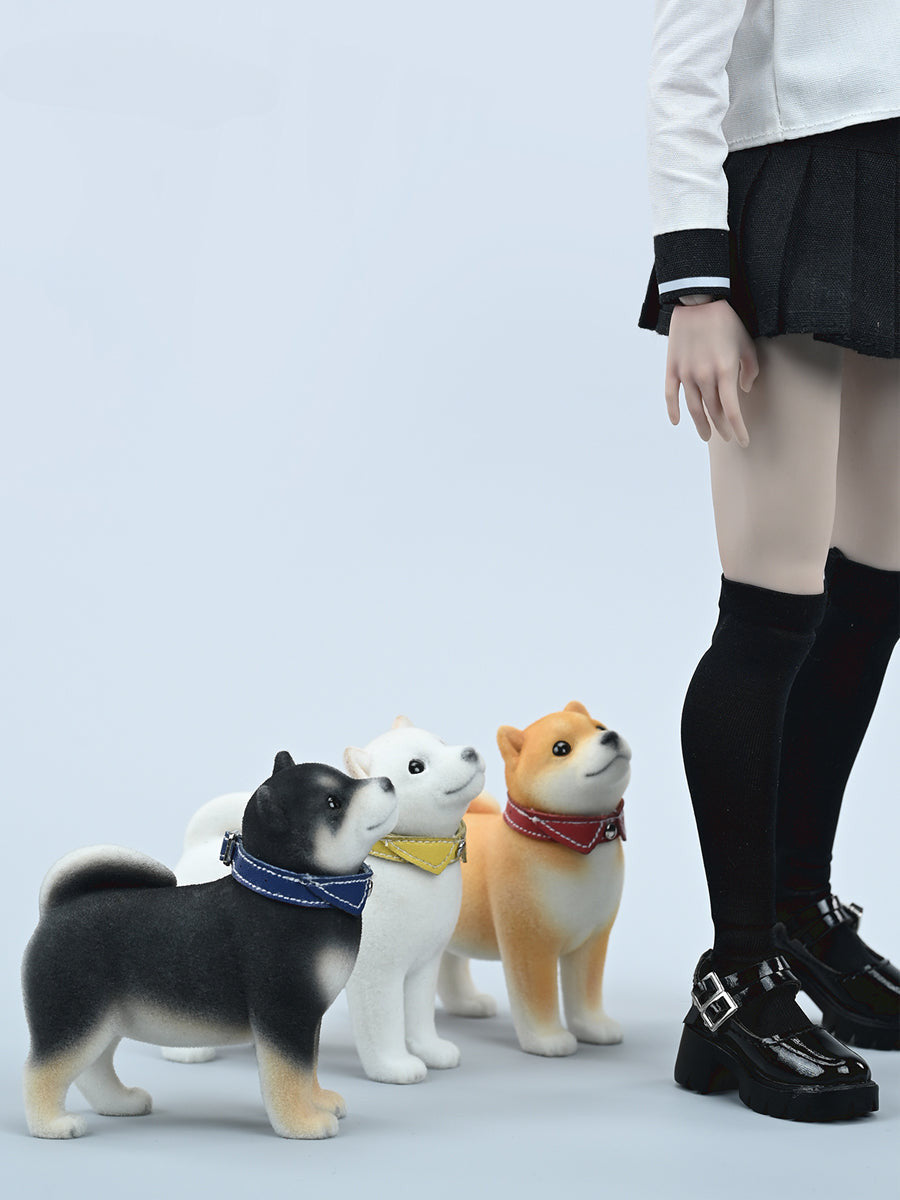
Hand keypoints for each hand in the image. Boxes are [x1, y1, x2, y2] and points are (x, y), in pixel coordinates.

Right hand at [665, 299, 758, 446]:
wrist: (698, 300)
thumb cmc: (727, 321)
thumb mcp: (746, 343)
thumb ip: (749, 369)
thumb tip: (743, 390)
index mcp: (725, 371)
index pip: (732, 411)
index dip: (738, 429)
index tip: (743, 441)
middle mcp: (704, 376)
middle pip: (713, 412)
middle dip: (721, 428)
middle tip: (727, 437)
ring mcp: (685, 373)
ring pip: (693, 408)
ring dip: (700, 424)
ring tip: (706, 435)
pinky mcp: (672, 368)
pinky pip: (670, 395)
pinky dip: (673, 410)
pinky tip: (677, 421)